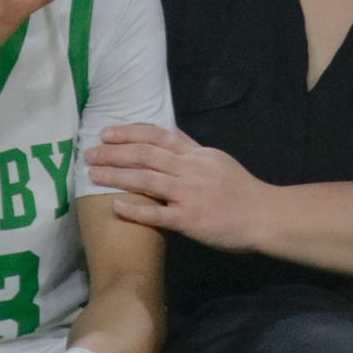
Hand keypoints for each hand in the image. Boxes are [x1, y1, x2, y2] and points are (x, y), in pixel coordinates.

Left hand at [86, 123, 270, 249]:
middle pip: (145, 154)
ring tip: (92, 174)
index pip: (157, 135)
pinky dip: (135, 209)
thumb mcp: (217, 160)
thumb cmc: (241, 189)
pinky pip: (158, 213)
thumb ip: (191, 150)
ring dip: (116, 175)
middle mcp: (189, 169)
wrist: (263, 216)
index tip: (106, 133)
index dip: (129, 132)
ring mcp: (189, 194)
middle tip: (88, 153)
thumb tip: (168, 137)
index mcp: (196, 154)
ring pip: (147, 179)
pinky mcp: (189, 220)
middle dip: (113, 152)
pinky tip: (115, 206)